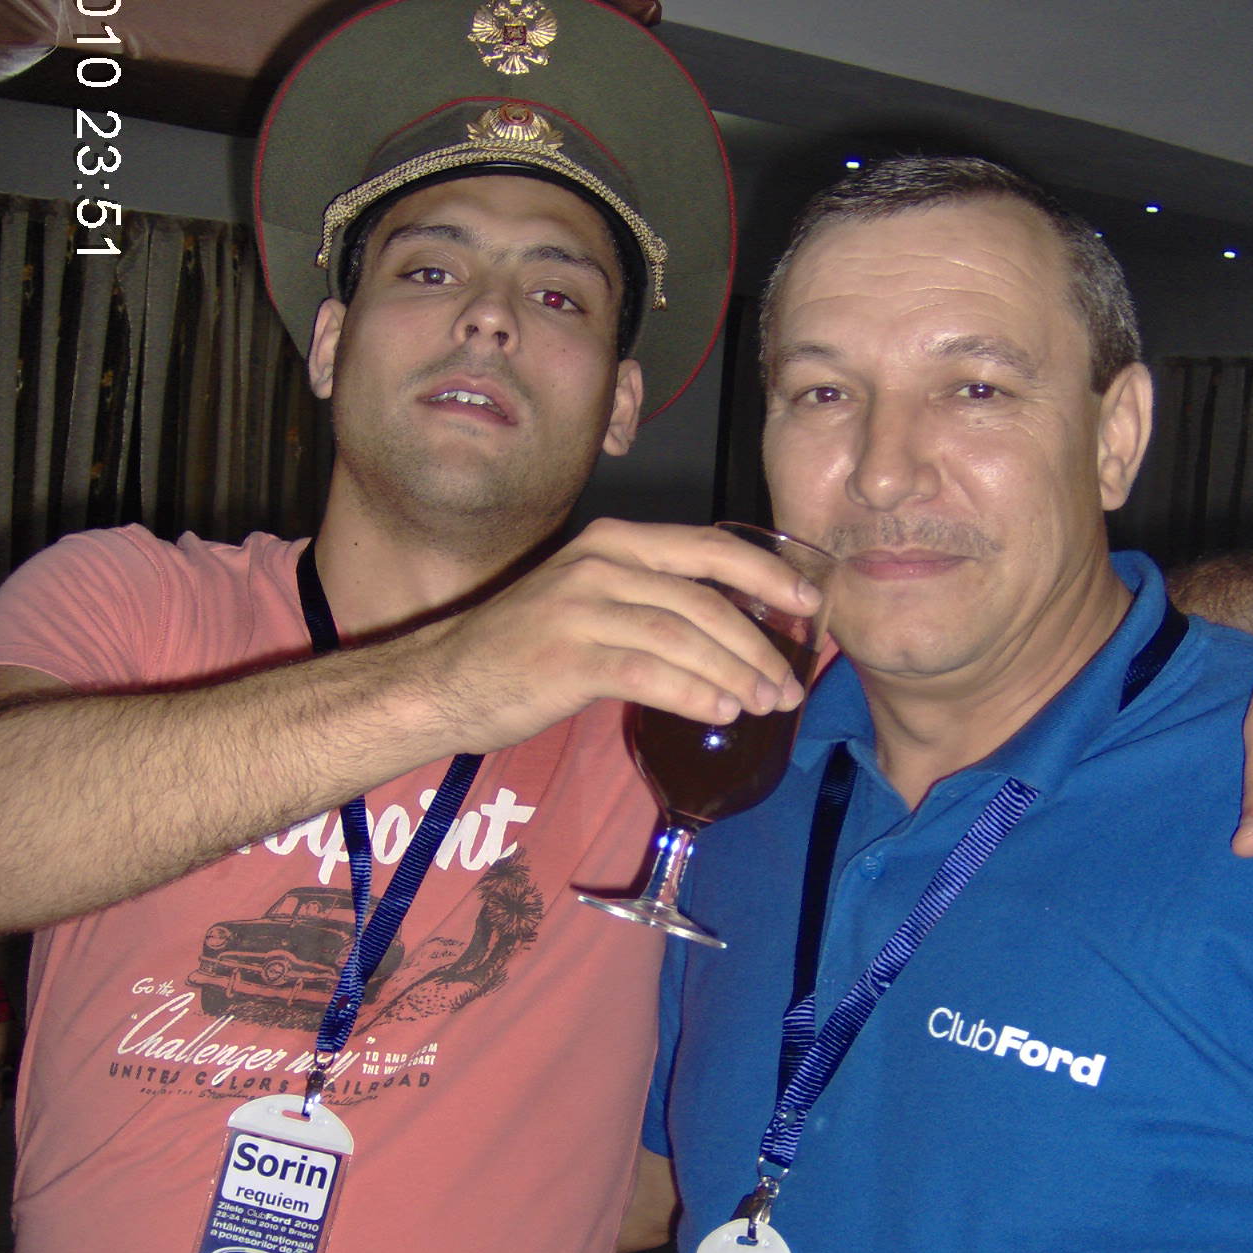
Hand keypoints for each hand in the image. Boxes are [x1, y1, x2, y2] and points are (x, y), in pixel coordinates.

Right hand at [420, 518, 823, 754]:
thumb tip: (730, 633)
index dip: (766, 575)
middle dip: (759, 644)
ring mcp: (583, 608)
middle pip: (706, 598)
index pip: (708, 548)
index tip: (808, 604)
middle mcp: (601, 563)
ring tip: (765, 704)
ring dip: (736, 674)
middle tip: (789, 683)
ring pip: (686, 637)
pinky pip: (650, 673)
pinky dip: (694, 693)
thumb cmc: (522, 646)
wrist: (444, 679)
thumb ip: (649, 599)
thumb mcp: (588, 598)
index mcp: (612, 541)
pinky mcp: (569, 656)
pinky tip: (721, 711)